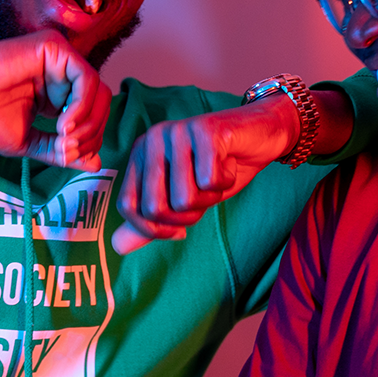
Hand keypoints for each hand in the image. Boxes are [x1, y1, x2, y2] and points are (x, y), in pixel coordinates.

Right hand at [0, 30, 110, 168]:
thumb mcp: (29, 142)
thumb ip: (60, 151)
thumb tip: (95, 163)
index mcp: (55, 93)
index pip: (93, 115)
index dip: (89, 141)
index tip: (67, 157)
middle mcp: (60, 73)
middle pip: (101, 103)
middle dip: (91, 133)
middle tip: (68, 150)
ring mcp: (57, 58)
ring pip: (98, 91)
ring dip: (87, 122)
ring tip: (63, 139)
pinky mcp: (52, 47)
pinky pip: (86, 78)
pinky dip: (81, 106)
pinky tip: (62, 123)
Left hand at [112, 93, 299, 253]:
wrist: (261, 134)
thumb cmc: (218, 167)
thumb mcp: (183, 200)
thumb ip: (151, 222)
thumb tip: (117, 247)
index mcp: (140, 154)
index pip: (129, 207)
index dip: (154, 229)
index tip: (179, 230)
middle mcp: (152, 139)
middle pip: (155, 208)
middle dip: (187, 216)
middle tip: (205, 196)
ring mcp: (177, 132)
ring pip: (186, 198)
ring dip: (211, 197)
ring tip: (218, 175)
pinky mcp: (205, 130)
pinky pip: (211, 181)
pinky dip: (227, 181)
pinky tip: (229, 162)